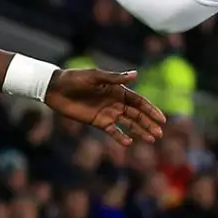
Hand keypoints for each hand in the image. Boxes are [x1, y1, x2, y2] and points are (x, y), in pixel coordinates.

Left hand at [44, 69, 164, 144]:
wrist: (55, 89)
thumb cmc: (75, 78)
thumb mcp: (95, 77)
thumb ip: (114, 78)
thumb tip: (136, 75)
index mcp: (117, 90)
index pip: (138, 101)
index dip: (151, 110)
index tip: (162, 119)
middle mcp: (115, 102)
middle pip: (136, 114)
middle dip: (149, 123)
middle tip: (160, 134)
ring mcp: (107, 113)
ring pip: (128, 123)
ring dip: (140, 131)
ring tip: (151, 139)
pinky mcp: (97, 122)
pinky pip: (112, 131)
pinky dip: (121, 137)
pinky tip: (129, 143)